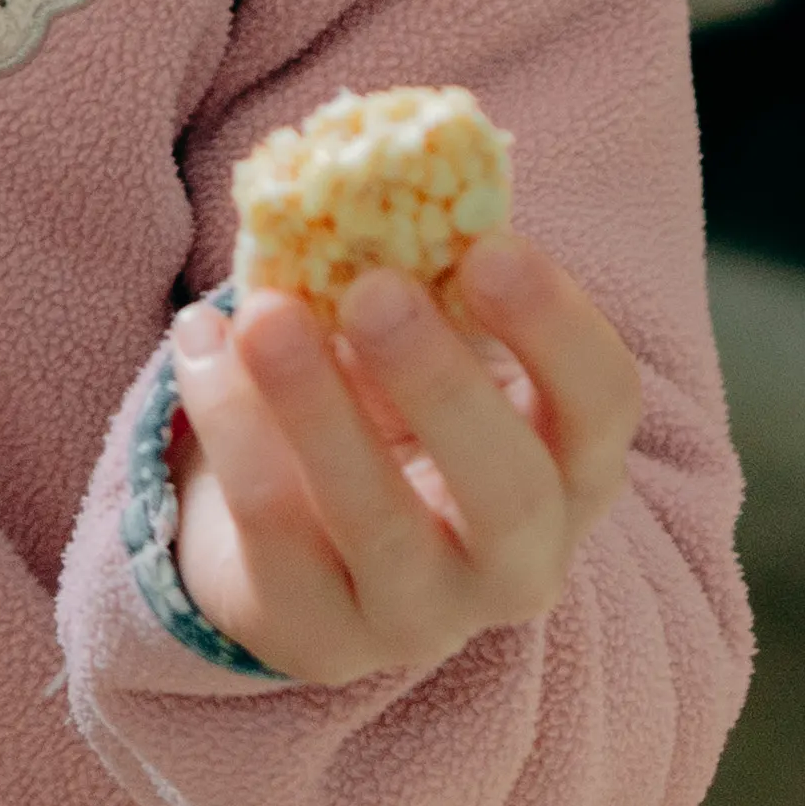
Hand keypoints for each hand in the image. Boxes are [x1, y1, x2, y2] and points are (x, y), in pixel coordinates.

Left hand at [164, 235, 644, 689]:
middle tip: (376, 290)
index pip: (602, 408)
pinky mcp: (317, 638)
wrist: (297, 540)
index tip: (488, 245)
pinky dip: (234, 434)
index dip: (556, 328)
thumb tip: (369, 167)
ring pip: (381, 526)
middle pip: (511, 492)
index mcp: (569, 469)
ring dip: (318, 411)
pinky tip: (202, 345)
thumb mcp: (421, 345)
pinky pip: (275, 537)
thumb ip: (418, 273)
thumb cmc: (383, 407)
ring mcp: (419, 616)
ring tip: (263, 313)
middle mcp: (517, 562)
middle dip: (443, 386)